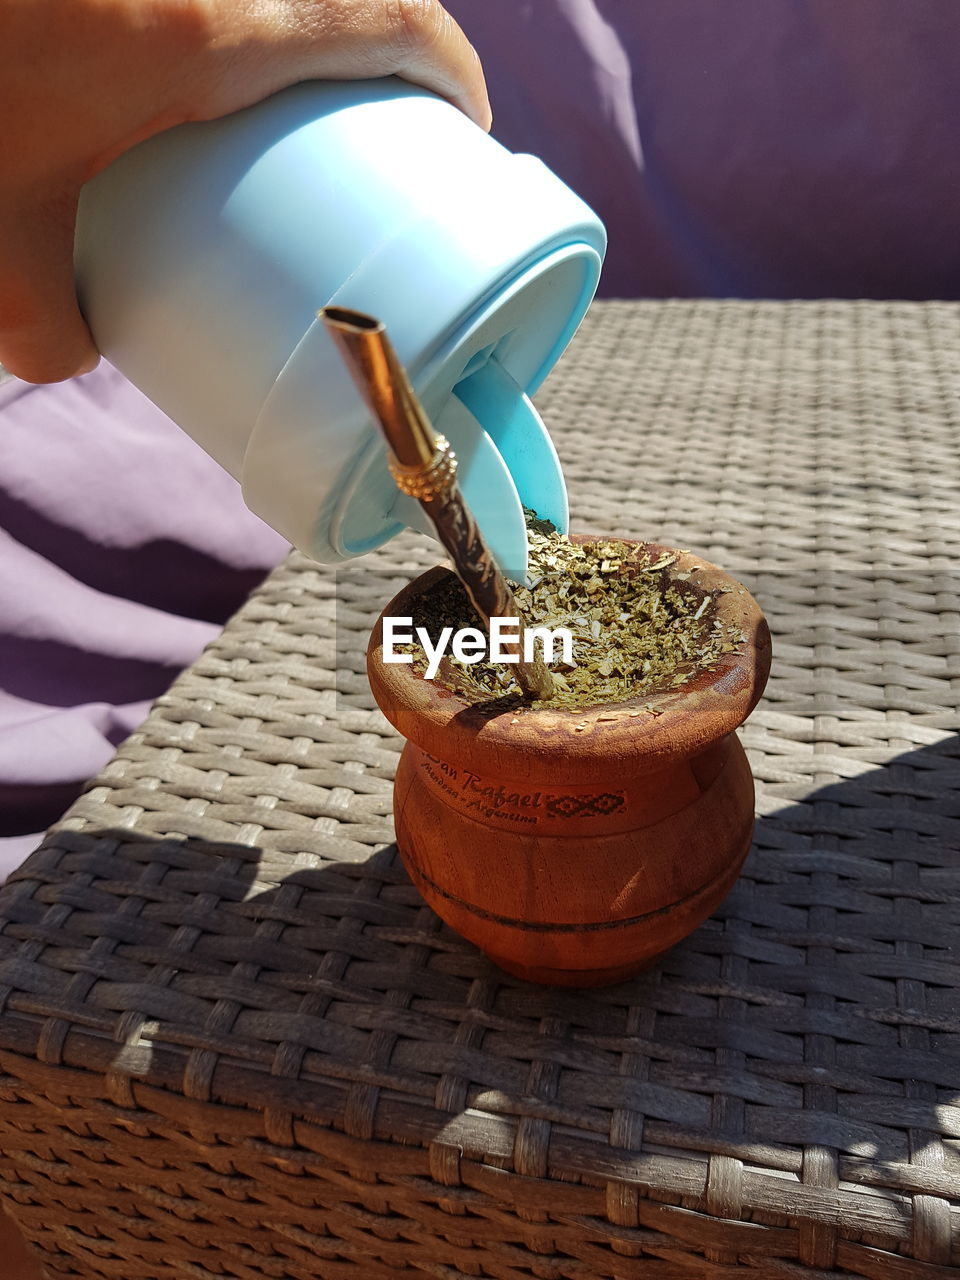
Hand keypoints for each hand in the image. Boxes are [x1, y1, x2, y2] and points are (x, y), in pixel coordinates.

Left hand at [0, 0, 489, 382]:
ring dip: (314, 6)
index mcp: (205, 30)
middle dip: (392, 30)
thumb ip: (43, 326)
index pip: (387, 20)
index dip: (449, 67)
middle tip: (389, 112)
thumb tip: (78, 351)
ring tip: (306, 82)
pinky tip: (207, 39)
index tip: (465, 123)